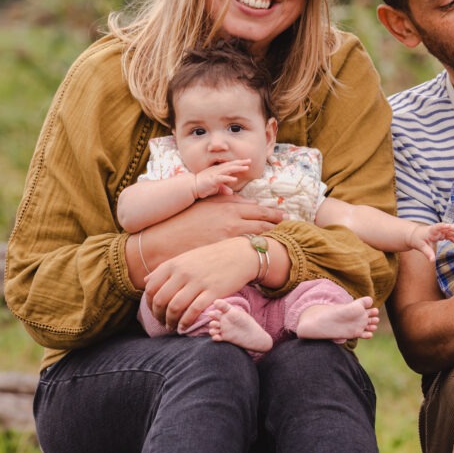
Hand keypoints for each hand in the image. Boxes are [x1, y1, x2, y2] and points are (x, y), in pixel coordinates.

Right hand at [144, 194, 285, 254]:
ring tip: (283, 240)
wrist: (162, 240)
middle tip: (291, 225)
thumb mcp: (205, 203)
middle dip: (277, 223)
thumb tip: (247, 198)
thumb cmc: (182, 220)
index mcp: (227, 207)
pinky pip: (245, 251)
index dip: (273, 213)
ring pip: (257, 237)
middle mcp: (231, 220)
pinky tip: (264, 254)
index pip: (258, 209)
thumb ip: (226, 199)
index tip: (284, 215)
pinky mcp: (223, 252)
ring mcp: (228, 237)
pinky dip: (257, 250)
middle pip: (262, 222)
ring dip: (271, 237)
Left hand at [144, 236, 255, 329]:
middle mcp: (183, 272)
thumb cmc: (212, 257)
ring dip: (170, 321)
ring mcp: (198, 282)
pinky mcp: (213, 292)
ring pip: (175, 307)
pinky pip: (193, 311)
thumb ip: (166, 269)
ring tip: (172, 327)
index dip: (150, 304)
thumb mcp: (186, 258)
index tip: (155, 312)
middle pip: (161, 300)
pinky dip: (185, 322)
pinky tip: (184, 327)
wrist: (240, 254)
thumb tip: (146, 281)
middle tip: (162, 323)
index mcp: (175, 264)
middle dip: (159, 316)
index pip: (152, 288)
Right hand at [193, 160, 250, 198]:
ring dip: (237, 168)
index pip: (230, 165)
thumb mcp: (215, 187)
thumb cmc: (203, 186)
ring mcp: (214, 174)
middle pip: (231, 165)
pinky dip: (228, 178)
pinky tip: (235, 179)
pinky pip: (221, 178)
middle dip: (241, 163)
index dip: (239, 163)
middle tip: (250, 161)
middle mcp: (217, 170)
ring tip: (246, 168)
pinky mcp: (212, 180)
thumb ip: (223, 188)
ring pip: (228, 169)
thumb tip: (230, 192)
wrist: (191, 187)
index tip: (248, 161)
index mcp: (218, 170)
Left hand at [406, 222, 453, 261]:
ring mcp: (441, 231)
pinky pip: (450, 236)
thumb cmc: (417, 240)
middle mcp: (438, 229)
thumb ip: (428, 253)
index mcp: (432, 230)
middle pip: (449, 227)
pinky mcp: (442, 234)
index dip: (445, 226)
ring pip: (451, 233)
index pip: (439, 226)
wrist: (415, 236)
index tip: (450, 226)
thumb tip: (432, 261)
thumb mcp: (421, 247)